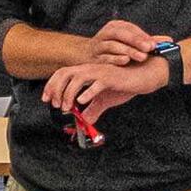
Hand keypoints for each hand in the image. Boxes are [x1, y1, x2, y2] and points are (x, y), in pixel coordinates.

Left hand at [42, 57, 167, 115]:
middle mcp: (91, 69)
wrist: (143, 77)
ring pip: (77, 78)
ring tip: (66, 107)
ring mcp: (100, 72)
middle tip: (55, 105)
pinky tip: (82, 101)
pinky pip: (97, 83)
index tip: (46, 99)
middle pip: (65, 73)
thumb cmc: (124, 85)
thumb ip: (94, 109)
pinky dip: (88, 92)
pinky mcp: (111, 77)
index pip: (63, 74)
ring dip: (68, 93)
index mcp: (87, 72)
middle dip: (56, 89)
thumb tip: (85, 121)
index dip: (51, 85)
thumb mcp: (105, 100)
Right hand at [90, 19, 162, 64]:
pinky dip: (115, 59)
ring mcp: (98, 45)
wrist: (86, 55)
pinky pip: (104, 58)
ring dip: (128, 51)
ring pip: (113, 46)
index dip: (143, 36)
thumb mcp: (128, 41)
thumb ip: (147, 41)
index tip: (155, 44)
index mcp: (115, 26)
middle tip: (150, 48)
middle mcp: (106, 33)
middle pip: (121, 35)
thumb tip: (169, 40)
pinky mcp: (93, 58)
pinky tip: (125, 61)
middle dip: (136, 41)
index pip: (130, 29)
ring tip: (141, 57)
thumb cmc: (113, 48)